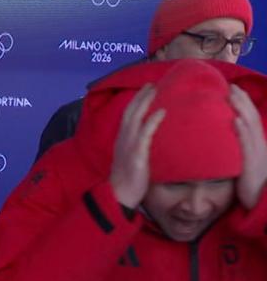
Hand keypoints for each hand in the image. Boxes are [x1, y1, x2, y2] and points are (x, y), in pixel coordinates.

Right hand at [110, 85, 164, 207]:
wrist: (119, 196)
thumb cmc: (127, 182)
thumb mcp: (130, 160)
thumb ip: (137, 149)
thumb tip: (149, 144)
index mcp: (121, 140)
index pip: (126, 116)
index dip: (135, 102)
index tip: (145, 91)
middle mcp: (122, 139)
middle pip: (129, 111)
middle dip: (140, 96)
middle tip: (152, 84)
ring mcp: (128, 145)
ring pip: (135, 117)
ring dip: (145, 101)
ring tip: (156, 89)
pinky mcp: (136, 154)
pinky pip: (145, 133)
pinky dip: (152, 120)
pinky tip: (161, 111)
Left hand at [232, 84, 266, 209]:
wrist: (261, 204)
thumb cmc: (251, 187)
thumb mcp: (245, 166)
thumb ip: (238, 154)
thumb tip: (224, 144)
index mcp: (259, 145)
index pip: (252, 120)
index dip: (244, 104)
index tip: (233, 91)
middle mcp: (260, 146)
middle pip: (252, 118)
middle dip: (242, 101)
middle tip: (230, 87)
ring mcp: (257, 154)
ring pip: (250, 127)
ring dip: (241, 110)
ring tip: (231, 96)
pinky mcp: (252, 165)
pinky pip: (247, 145)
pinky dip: (241, 131)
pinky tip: (234, 120)